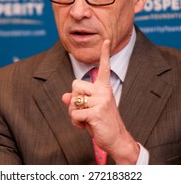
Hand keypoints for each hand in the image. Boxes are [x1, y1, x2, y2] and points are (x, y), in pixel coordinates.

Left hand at [62, 40, 139, 163]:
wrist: (116, 139)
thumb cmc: (101, 123)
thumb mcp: (89, 110)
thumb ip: (77, 101)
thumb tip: (64, 96)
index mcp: (104, 88)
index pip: (104, 68)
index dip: (104, 54)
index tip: (106, 40)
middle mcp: (104, 91)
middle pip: (75, 84)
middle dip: (74, 99)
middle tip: (84, 110)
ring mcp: (101, 100)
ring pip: (73, 100)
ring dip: (74, 113)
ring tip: (86, 119)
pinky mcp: (96, 111)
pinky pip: (75, 114)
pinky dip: (76, 123)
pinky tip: (86, 126)